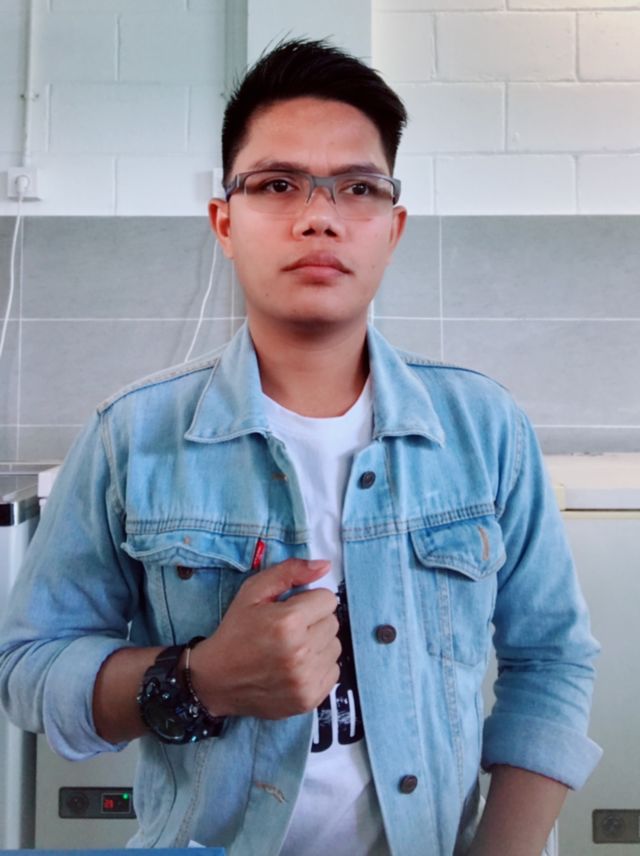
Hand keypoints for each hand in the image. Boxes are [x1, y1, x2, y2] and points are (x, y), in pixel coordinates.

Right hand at [187, 558, 340, 719]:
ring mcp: (305, 679)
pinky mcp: (309, 699)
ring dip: (318, 645)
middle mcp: (300, 652)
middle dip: (314, 621)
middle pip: (333, 623)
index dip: (309, 601)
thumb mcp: (254, 592)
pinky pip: (334, 671)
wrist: (216, 680)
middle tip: (289, 630)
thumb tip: (325, 566)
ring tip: (292, 648)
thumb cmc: (236, 631)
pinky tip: (296, 666)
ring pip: (335, 647)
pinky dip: (319, 667)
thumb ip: (290, 572)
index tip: (292, 609)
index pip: (328, 599)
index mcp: (288, 622)